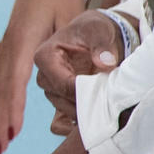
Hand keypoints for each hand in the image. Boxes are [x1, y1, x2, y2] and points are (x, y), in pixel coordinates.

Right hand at [0, 0, 91, 153]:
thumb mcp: (81, 16)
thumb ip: (90, 43)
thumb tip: (105, 67)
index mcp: (25, 39)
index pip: (16, 79)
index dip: (14, 106)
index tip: (13, 130)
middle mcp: (9, 44)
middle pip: (1, 88)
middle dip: (1, 119)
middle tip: (2, 147)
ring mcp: (4, 45)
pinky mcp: (5, 44)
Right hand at [35, 11, 126, 134]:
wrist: (96, 35)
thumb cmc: (94, 29)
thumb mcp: (99, 30)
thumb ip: (102, 45)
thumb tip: (104, 63)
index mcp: (44, 56)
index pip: (62, 83)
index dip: (84, 92)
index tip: (105, 93)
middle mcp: (43, 75)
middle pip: (61, 99)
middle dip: (86, 103)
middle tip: (110, 103)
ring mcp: (51, 90)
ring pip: (65, 110)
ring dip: (86, 112)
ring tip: (107, 108)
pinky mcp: (60, 100)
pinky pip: (61, 121)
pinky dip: (76, 124)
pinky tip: (94, 122)